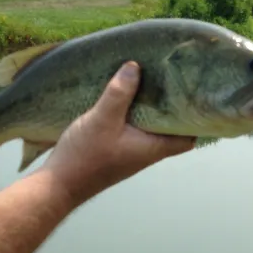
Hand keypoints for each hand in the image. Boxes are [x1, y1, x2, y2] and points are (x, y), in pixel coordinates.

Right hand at [41, 61, 194, 208]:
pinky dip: (133, 115)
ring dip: (151, 110)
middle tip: (173, 84)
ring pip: (150, 130)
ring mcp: (131, 153)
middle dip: (172, 109)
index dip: (194, 121)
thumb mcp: (103, 118)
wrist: (58, 185)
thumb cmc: (85, 157)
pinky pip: (132, 131)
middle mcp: (146, 153)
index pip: (187, 139)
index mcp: (153, 148)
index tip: (194, 99)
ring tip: (150, 84)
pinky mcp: (115, 151)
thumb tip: (135, 67)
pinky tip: (124, 99)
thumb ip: (119, 93)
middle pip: (169, 131)